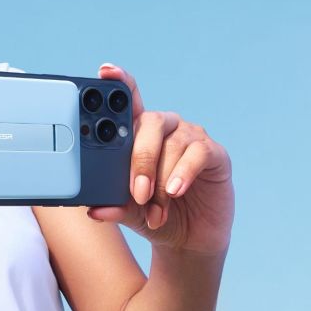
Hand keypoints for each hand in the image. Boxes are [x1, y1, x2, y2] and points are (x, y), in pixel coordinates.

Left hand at [87, 63, 234, 255]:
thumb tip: (95, 209)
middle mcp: (166, 129)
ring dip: (162, 181)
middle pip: (150, 124)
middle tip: (137, 192)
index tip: (105, 71)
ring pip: (173, 145)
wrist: (189, 239)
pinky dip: (184, 173)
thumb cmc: (155, 215)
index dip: (120, 82)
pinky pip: (198, 154)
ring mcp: (191, 138)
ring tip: (155, 210)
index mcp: (140, 135)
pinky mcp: (215, 154)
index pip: (129, 102)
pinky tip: (176, 192)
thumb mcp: (130, 212)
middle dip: (140, 159)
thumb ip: (114, 206)